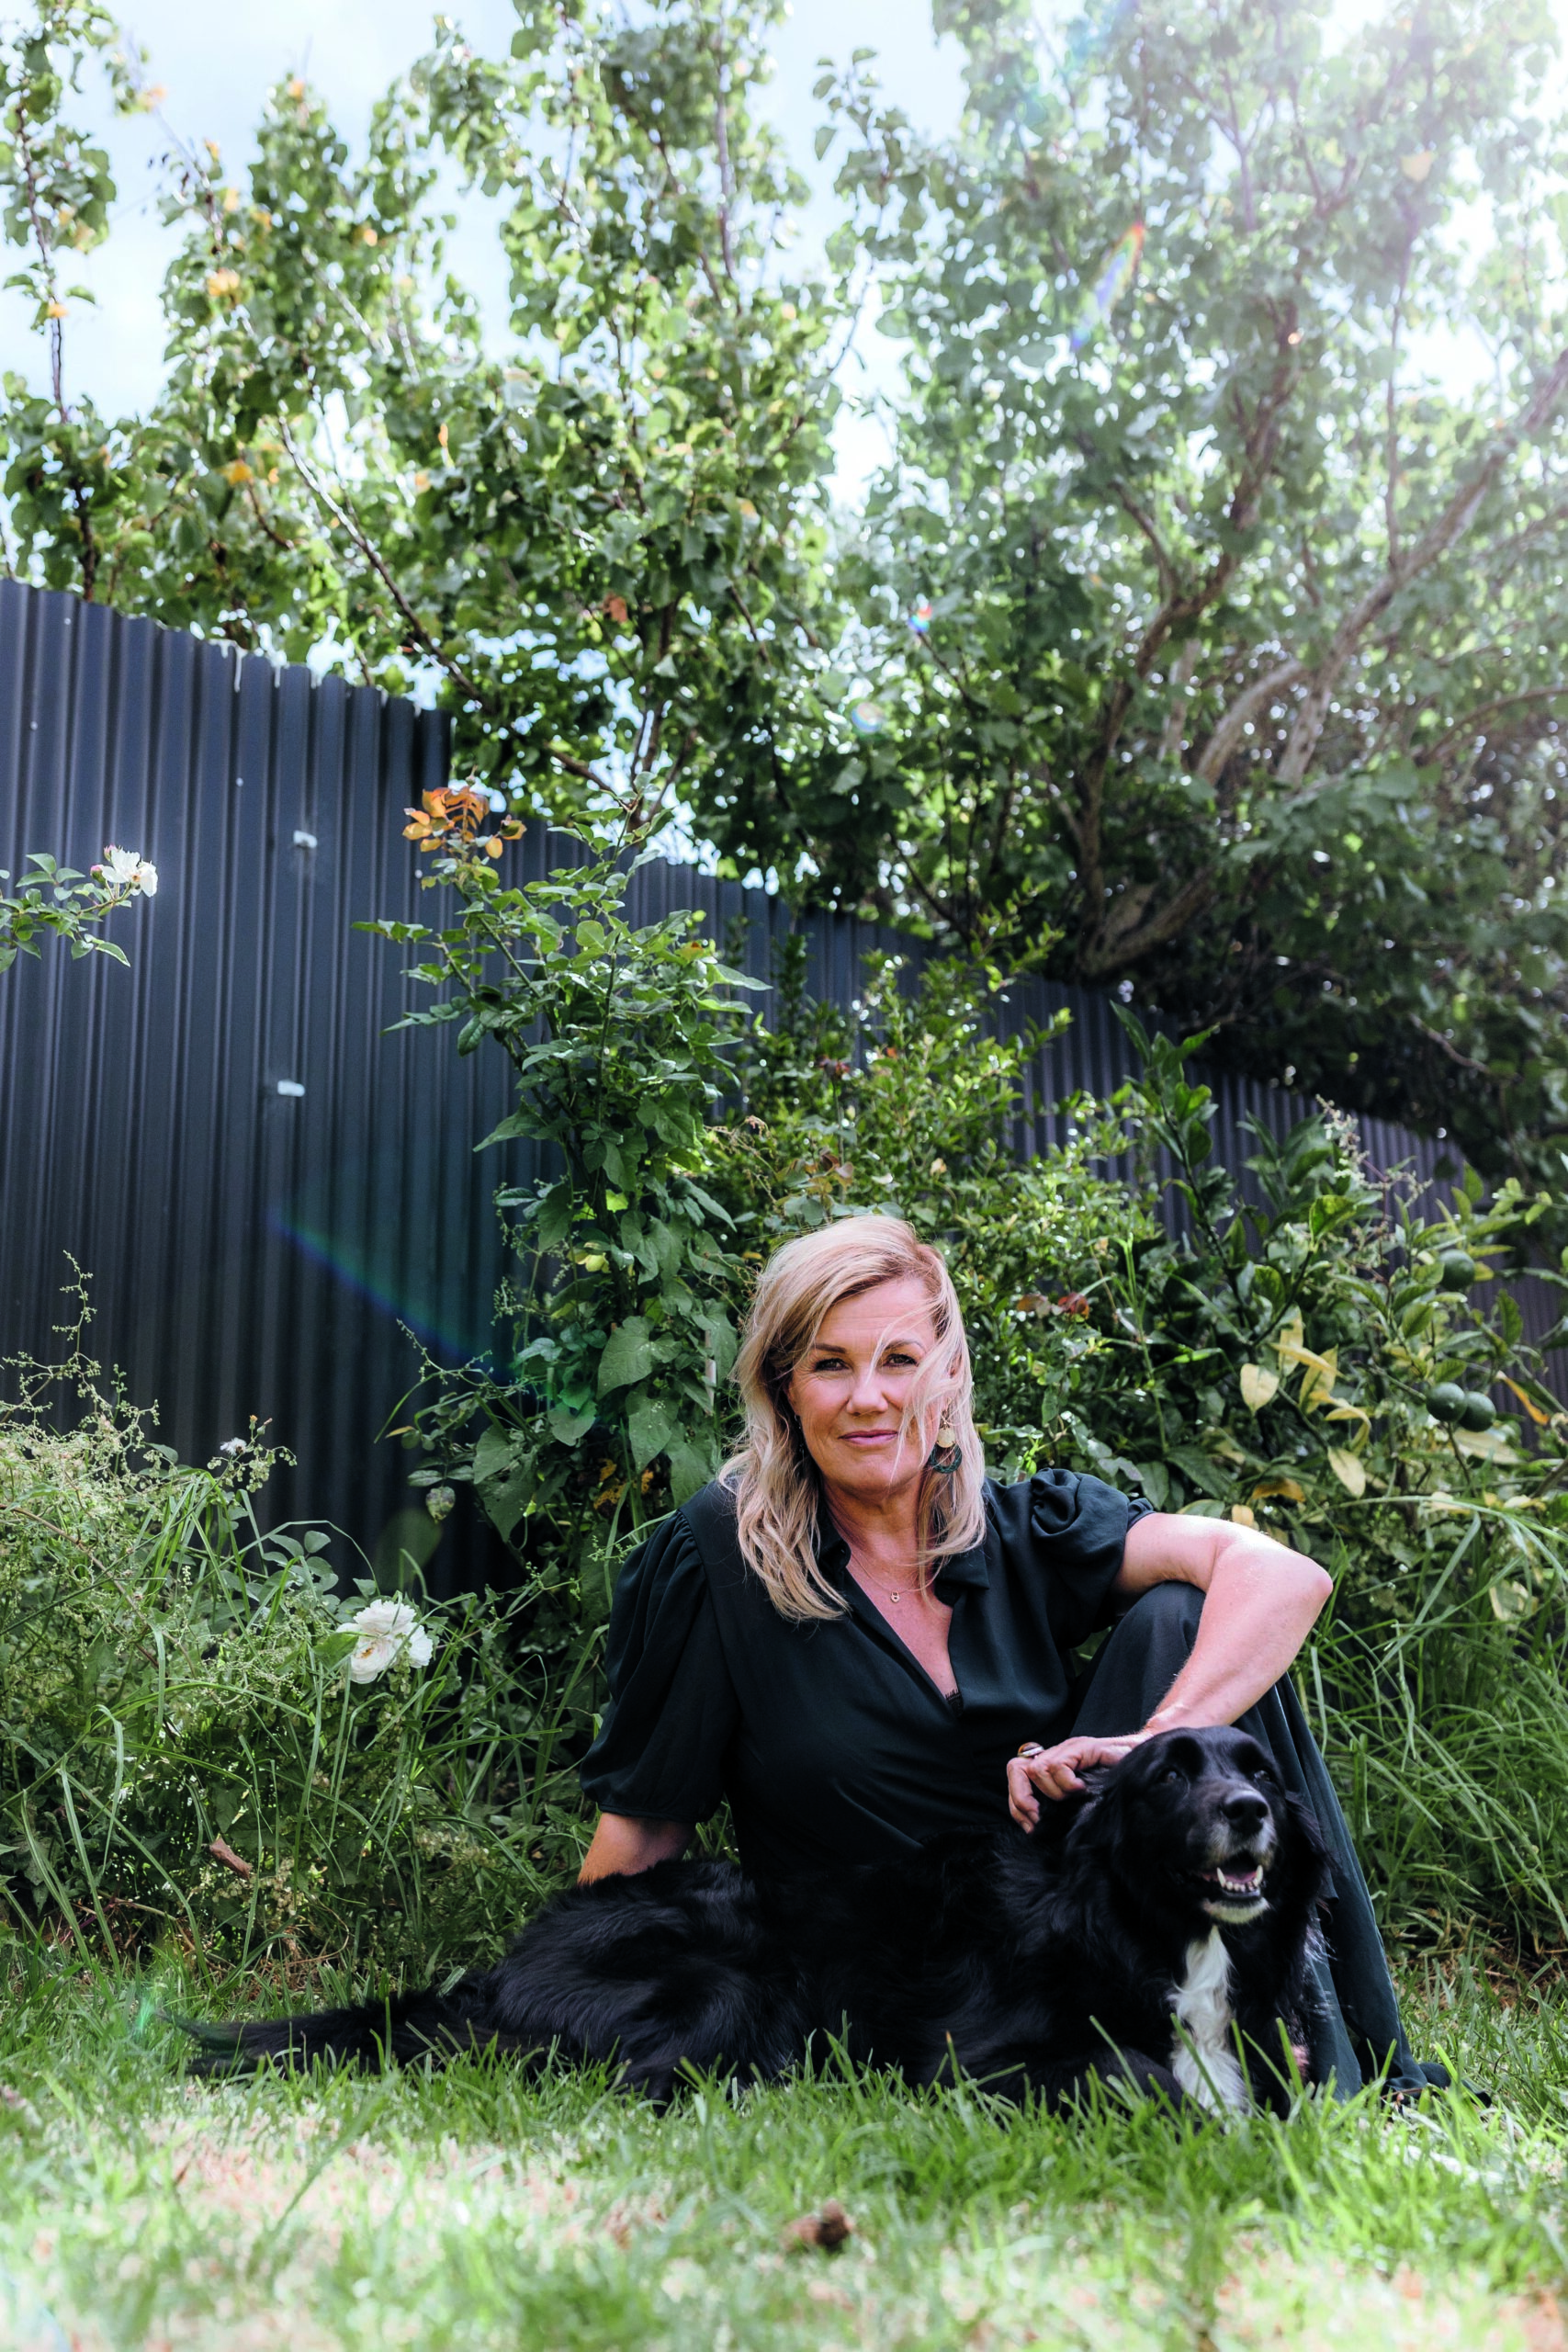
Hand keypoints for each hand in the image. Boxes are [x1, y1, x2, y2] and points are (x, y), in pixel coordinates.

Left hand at [1007, 1733, 1147, 1829]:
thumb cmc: (1117, 1785)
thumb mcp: (1084, 1802)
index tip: (1032, 1827)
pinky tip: (1082, 1791)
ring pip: (1036, 1768)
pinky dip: (1067, 1783)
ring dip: (1051, 1792)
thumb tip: (1040, 1834)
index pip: (1017, 1778)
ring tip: (1070, 1799)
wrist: (1146, 1762)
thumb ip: (1063, 1810)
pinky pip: (1059, 1765)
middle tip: (1040, 1818)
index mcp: (1052, 1768)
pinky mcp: (1084, 1747)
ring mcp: (1069, 1750)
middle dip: (1022, 1798)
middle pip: (1016, 1769)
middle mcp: (1057, 1756)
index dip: (1017, 1804)